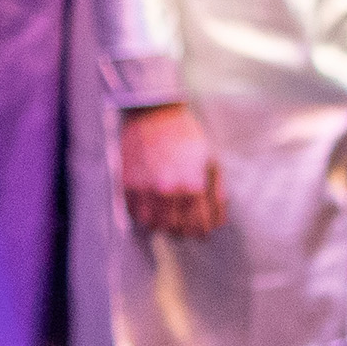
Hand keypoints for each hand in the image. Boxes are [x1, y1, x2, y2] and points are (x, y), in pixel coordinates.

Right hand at [116, 101, 225, 239]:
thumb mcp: (211, 161)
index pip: (199, 226)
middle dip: (183, 229)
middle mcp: (169, 191)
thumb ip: (216, 194)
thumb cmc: (186, 137)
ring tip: (167, 217)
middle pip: (176, 230)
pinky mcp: (128, 185)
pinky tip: (151, 207)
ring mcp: (146, 189)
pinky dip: (144, 215)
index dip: (202, 231)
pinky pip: (135, 213)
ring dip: (162, 224)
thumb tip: (218, 221)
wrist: (153, 114)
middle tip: (184, 224)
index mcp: (193, 186)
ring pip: (154, 226)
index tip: (201, 230)